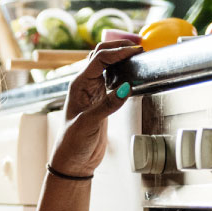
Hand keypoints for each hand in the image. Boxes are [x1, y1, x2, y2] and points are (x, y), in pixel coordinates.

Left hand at [50, 41, 141, 177]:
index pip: (99, 59)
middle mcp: (85, 85)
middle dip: (118, 47)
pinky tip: (132, 72)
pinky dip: (122, 72)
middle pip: (101, 55)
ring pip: (107, 66)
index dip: (117, 52)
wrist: (74, 162)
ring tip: (137, 56)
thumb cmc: (73, 144)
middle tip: (138, 48)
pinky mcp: (102, 101)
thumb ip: (107, 105)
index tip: (135, 50)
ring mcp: (93, 92)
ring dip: (120, 58)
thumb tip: (126, 87)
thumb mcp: (89, 124)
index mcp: (78, 85)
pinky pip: (112, 79)